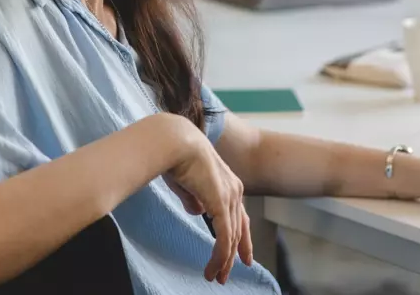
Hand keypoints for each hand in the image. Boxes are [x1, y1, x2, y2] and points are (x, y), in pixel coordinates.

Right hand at [165, 129, 252, 283]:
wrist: (176, 142)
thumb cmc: (176, 157)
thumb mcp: (187, 183)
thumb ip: (194, 199)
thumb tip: (197, 212)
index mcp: (228, 183)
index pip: (239, 216)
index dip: (241, 238)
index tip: (243, 257)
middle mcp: (235, 190)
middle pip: (239, 229)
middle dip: (233, 254)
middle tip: (226, 274)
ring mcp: (230, 197)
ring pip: (232, 237)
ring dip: (223, 260)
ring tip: (215, 277)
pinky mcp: (222, 204)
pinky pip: (225, 238)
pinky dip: (220, 256)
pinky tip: (213, 268)